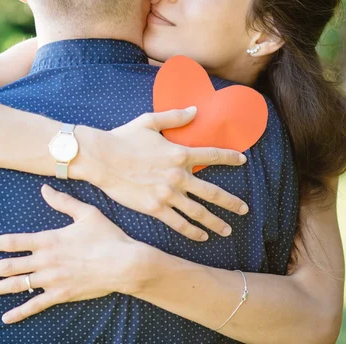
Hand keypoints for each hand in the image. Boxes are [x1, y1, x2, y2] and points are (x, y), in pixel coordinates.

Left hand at [0, 185, 142, 323]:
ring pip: (17, 285)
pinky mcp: (62, 294)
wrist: (125, 263)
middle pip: (8, 266)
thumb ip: (63, 202)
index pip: (13, 241)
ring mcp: (52, 279)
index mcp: (49, 239)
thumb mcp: (86, 213)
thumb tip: (44, 188)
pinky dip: (20, 311)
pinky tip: (6, 317)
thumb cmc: (108, 236)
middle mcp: (46, 260)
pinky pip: (36, 305)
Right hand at [92, 107, 247, 241]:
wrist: (101, 158)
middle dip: (232, 202)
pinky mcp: (155, 208)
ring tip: (227, 230)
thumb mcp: (150, 121)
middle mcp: (178, 176)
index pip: (213, 155)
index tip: (243, 160)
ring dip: (216, 222)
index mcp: (179, 153)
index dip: (230, 157)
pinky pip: (178, 223)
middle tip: (244, 209)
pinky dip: (192, 231)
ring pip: (199, 212)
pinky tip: (201, 236)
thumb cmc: (123, 137)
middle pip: (213, 192)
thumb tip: (195, 110)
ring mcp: (167, 194)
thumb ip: (175, 117)